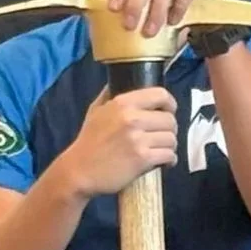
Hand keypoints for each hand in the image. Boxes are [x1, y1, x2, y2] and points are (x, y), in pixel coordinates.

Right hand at [56, 86, 178, 198]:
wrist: (79, 171)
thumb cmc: (89, 141)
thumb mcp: (96, 111)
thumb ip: (110, 94)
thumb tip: (121, 78)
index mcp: (123, 103)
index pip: (161, 95)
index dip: (170, 104)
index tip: (168, 111)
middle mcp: (132, 118)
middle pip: (170, 120)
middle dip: (169, 129)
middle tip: (162, 136)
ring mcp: (138, 139)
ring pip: (171, 139)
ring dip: (169, 146)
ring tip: (161, 150)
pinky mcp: (142, 159)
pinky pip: (169, 155)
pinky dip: (169, 160)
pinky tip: (162, 162)